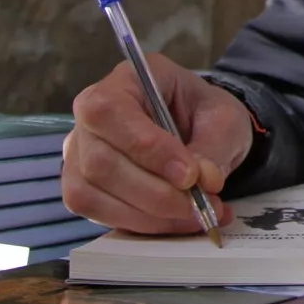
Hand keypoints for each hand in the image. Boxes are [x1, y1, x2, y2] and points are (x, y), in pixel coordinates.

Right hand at [63, 54, 252, 234]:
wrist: (200, 130)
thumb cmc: (205, 113)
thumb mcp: (224, 119)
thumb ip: (213, 146)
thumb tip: (203, 180)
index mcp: (125, 80)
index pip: (111, 112)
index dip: (147, 148)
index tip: (189, 175)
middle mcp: (90, 114)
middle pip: (100, 161)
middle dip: (155, 191)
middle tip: (200, 203)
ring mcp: (79, 151)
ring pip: (93, 192)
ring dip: (149, 213)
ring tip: (197, 215)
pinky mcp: (81, 185)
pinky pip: (96, 213)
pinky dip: (139, 223)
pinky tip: (175, 221)